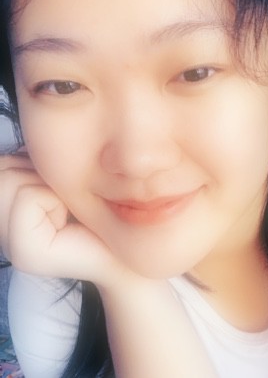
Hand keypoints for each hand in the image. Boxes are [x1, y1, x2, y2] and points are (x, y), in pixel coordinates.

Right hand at [0, 150, 121, 285]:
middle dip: (40, 173)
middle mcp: (4, 234)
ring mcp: (12, 246)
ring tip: (67, 209)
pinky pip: (29, 197)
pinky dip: (54, 199)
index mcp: (12, 215)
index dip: (37, 166)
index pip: (1, 166)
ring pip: (10, 180)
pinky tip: (70, 219)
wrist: (130, 251)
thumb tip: (30, 137)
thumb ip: (39, 164)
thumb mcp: (66, 180)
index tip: (63, 192)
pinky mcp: (26, 255)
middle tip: (66, 200)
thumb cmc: (105, 210)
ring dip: (48, 186)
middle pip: (2, 170)